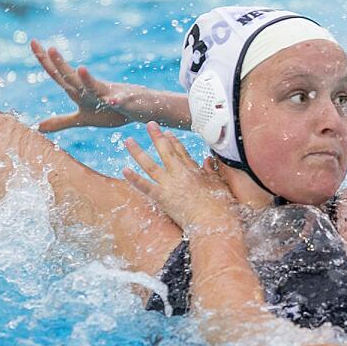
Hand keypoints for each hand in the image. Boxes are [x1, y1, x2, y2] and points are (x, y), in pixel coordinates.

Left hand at [30, 40, 132, 131]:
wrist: (142, 108)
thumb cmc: (112, 112)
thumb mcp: (83, 118)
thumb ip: (61, 121)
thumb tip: (37, 127)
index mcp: (80, 91)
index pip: (58, 75)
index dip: (45, 60)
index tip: (32, 41)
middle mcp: (92, 89)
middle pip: (73, 77)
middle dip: (61, 64)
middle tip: (48, 48)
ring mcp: (109, 93)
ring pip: (96, 86)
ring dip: (87, 78)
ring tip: (79, 68)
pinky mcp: (126, 102)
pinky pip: (120, 101)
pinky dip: (116, 100)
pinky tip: (110, 101)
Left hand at [123, 122, 239, 234]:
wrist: (216, 220)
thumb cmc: (222, 206)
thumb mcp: (220, 184)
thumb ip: (213, 170)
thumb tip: (209, 159)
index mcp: (194, 171)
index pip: (181, 152)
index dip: (173, 141)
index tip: (166, 132)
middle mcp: (180, 174)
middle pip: (166, 151)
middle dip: (157, 136)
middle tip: (149, 124)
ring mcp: (171, 185)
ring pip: (151, 165)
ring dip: (138, 152)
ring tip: (128, 141)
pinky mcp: (164, 198)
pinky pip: (146, 187)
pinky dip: (135, 179)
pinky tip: (124, 170)